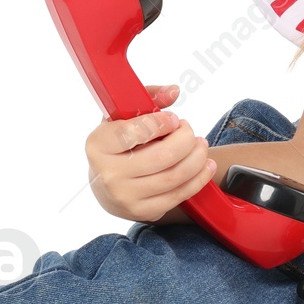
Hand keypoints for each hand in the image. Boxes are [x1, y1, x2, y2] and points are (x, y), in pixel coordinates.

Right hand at [85, 82, 216, 222]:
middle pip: (163, 155)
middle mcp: (108, 173)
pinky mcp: (142, 212)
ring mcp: (125, 196)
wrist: (106, 185)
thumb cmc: (119, 144)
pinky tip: (205, 165)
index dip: (162, 123)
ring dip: (197, 157)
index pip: (135, 132)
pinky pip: (179, 194)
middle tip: (189, 130)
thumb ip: (148, 98)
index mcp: (98, 144)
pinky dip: (199, 178)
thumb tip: (174, 91)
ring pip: (175, 175)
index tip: (174, 119)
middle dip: (186, 139)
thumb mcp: (124, 116)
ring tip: (200, 145)